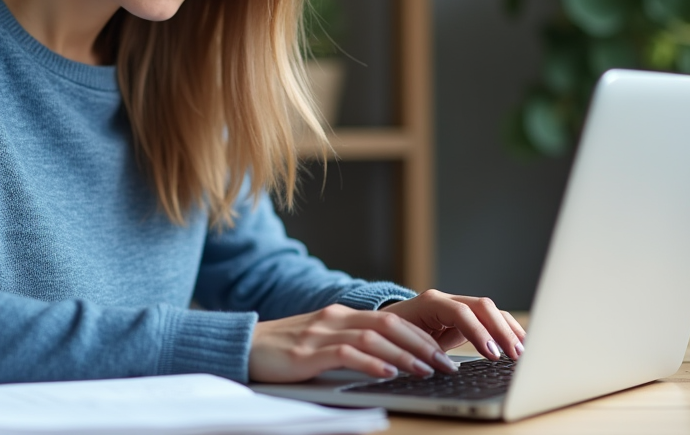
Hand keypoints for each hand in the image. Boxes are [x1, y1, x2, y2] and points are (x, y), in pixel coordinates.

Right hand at [248, 303, 461, 382]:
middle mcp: (334, 319)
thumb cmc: (284, 351)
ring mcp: (320, 334)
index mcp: (341, 316)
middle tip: (446, 364)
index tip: (443, 354)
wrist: (243, 347)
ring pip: (373, 338)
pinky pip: (346, 354)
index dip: (421, 336)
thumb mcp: (322, 342)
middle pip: (389, 325)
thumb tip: (390, 364)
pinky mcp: (307, 354)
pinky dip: (371, 363)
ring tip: (425, 370)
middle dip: (422, 345)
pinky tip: (387, 373)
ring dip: (404, 355)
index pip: (391, 320)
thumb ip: (351, 345)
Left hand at [383, 289, 525, 359]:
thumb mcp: (407, 346)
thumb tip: (448, 368)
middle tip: (514, 355)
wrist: (385, 325)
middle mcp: (445, 299)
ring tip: (521, 351)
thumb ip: (427, 353)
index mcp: (429, 303)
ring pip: (489, 310)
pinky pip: (489, 318)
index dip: (478, 332)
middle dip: (500, 330)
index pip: (461, 312)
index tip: (492, 353)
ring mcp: (456, 304)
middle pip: (481, 306)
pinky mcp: (464, 315)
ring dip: (508, 329)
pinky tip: (517, 343)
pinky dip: (504, 329)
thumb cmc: (393, 337)